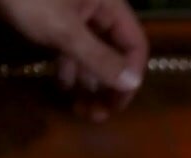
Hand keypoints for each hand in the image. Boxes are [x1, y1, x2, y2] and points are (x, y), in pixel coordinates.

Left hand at [0, 0, 147, 120]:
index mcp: (109, 4)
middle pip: (116, 53)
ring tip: (80, 108)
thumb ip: (100, 58)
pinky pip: (73, 50)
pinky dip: (72, 70)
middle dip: (109, 85)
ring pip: (94, 55)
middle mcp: (97, 10)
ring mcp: (76, 17)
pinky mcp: (55, 23)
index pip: (136, 44)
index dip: (131, 75)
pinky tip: (63, 86)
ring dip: (90, 83)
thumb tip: (132, 84)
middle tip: (99, 114)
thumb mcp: (65, 31)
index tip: (118, 103)